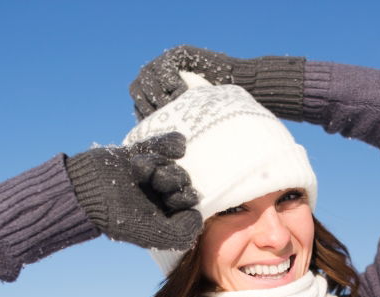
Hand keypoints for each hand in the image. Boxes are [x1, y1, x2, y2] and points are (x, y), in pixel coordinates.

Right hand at [65, 132, 201, 250]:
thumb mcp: (151, 234)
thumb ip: (181, 234)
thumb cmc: (115, 216)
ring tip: (141, 169)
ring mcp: (150, 174)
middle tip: (154, 182)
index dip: (184, 198)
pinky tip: (177, 146)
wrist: (83, 190)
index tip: (169, 200)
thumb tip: (198, 215)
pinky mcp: (139, 155)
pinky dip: (172, 143)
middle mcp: (159, 195)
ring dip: (160, 163)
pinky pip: (167, 144)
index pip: (190, 204)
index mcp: (164, 215)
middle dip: (171, 179)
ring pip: (173, 163)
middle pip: (183, 181)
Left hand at [129, 45, 304, 120]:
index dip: (144, 115)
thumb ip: (178, 133)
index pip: (139, 104)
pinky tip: (179, 90)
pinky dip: (168, 77)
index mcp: (157, 96)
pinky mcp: (179, 54)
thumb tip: (163, 160)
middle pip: (138, 89)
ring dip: (158, 91)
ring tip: (173, 103)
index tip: (155, 127)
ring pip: (148, 76)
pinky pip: (164, 64)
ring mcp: (167, 64)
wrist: (242, 87)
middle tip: (163, 114)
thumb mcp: (196, 125)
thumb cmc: (222, 112)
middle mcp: (158, 79)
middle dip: (147, 103)